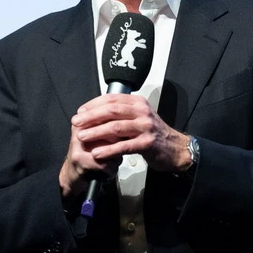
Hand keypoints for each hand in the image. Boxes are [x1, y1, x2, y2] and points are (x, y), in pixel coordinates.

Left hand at [63, 94, 191, 188]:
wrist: (175, 149)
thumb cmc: (153, 133)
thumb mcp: (139, 117)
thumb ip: (121, 112)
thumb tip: (94, 112)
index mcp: (138, 102)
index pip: (111, 99)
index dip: (93, 104)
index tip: (80, 112)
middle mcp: (142, 111)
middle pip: (111, 111)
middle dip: (91, 117)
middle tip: (76, 122)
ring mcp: (146, 127)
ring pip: (116, 127)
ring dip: (96, 132)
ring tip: (82, 137)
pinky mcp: (147, 144)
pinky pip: (124, 146)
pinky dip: (108, 150)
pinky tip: (97, 153)